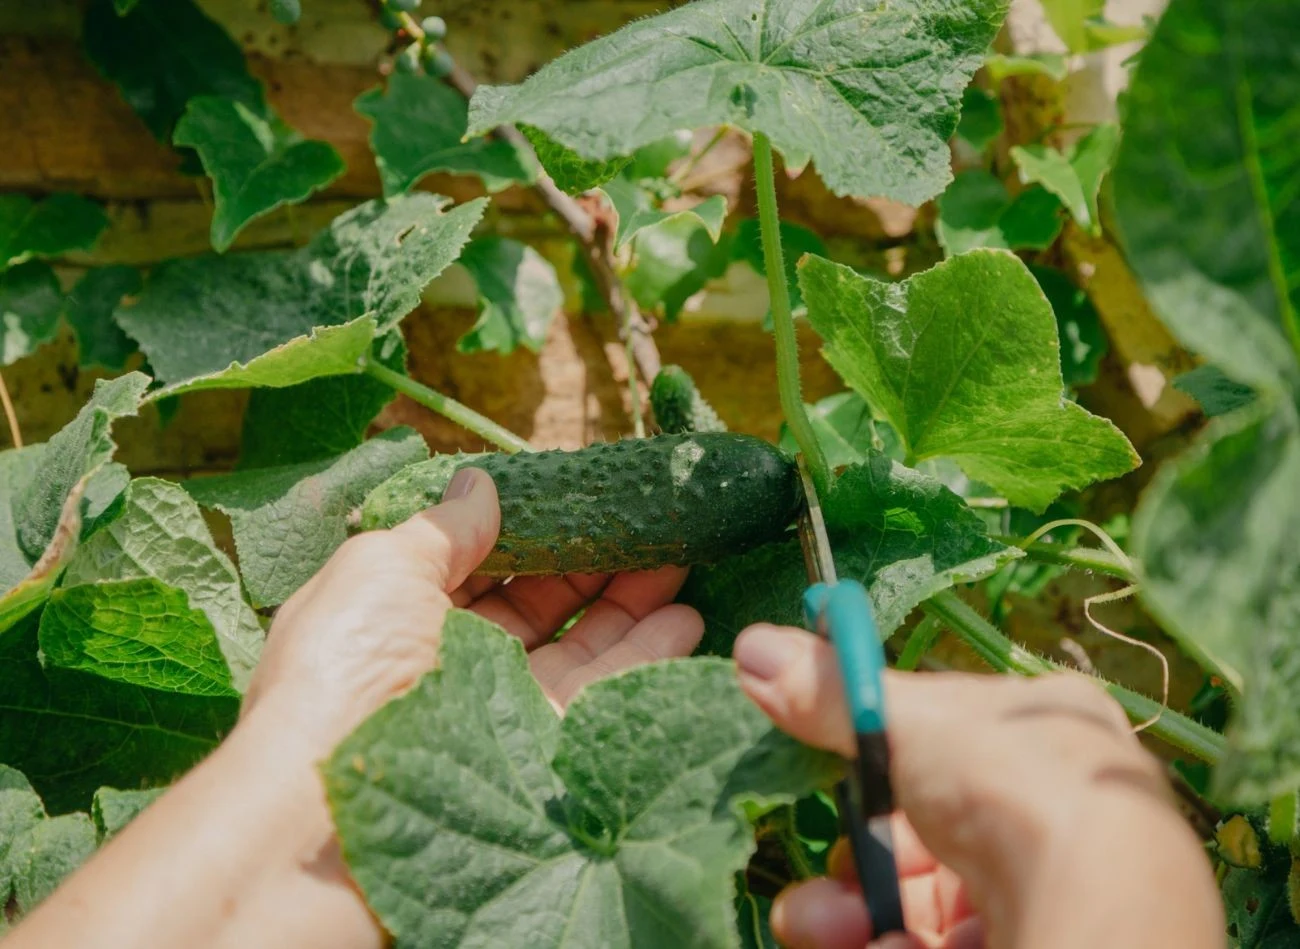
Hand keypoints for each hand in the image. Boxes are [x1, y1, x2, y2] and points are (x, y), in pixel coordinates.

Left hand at [244, 466, 704, 756]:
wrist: (332, 821)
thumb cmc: (343, 670)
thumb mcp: (378, 569)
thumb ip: (441, 527)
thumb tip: (481, 483)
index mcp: (403, 613)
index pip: (479, 560)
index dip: (531, 524)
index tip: (583, 491)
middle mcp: (456, 659)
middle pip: (539, 599)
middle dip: (594, 556)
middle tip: (649, 517)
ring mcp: (503, 707)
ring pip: (581, 642)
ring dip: (634, 599)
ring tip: (682, 555)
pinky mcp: (543, 750)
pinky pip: (604, 692)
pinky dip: (649, 653)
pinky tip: (688, 617)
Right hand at [733, 623, 1223, 948]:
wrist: (1095, 902)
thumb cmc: (1011, 784)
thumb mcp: (905, 720)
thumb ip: (829, 693)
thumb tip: (751, 645)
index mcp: (1039, 728)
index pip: (940, 736)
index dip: (875, 759)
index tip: (822, 773)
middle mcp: (1047, 806)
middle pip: (918, 834)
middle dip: (854, 866)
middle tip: (822, 894)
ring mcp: (1041, 887)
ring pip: (919, 902)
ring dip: (854, 917)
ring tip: (833, 929)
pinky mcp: (1030, 940)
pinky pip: (939, 943)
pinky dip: (896, 946)